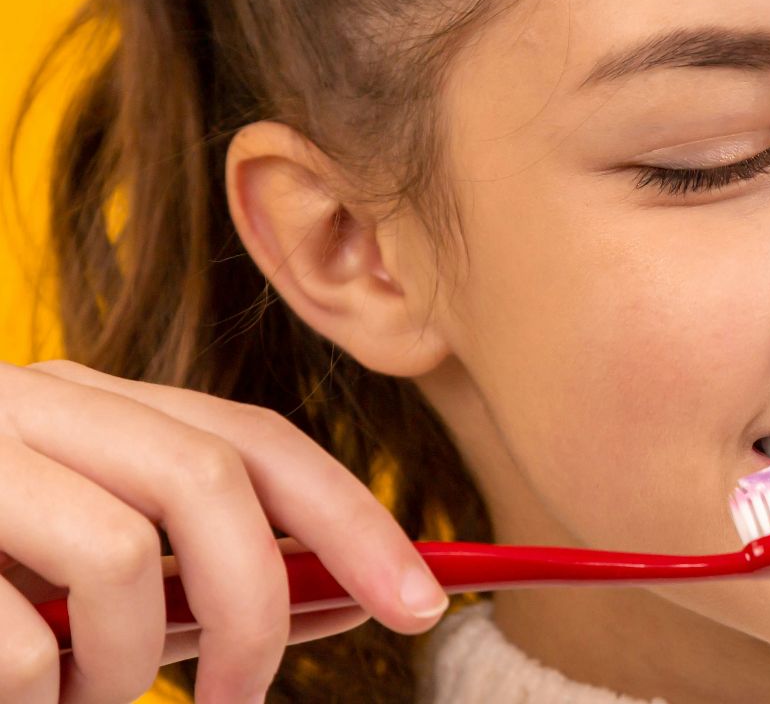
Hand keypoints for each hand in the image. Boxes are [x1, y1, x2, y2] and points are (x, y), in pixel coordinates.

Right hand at [0, 359, 448, 703]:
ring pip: (120, 556)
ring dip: (126, 662)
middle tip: (240, 698)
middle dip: (258, 604)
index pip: (254, 438)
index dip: (353, 517)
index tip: (420, 602)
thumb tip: (348, 600)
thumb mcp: (77, 566)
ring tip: (81, 697)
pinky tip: (22, 696)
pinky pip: (23, 643)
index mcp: (87, 404)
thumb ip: (197, 579)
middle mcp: (33, 404)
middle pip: (210, 477)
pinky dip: (39, 694)